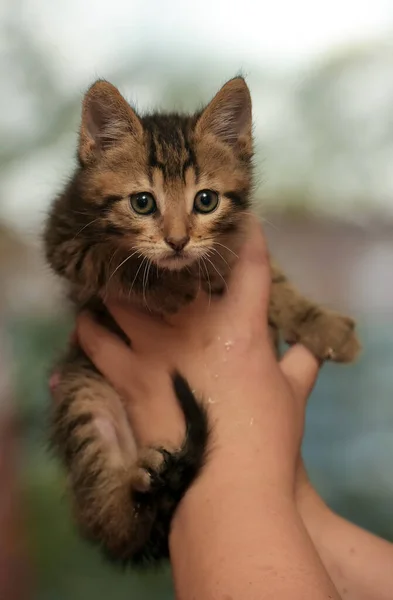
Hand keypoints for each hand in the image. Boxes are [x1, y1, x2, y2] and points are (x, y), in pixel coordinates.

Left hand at [76, 216, 319, 490]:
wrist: (224, 484)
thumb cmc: (266, 438)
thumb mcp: (291, 395)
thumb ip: (302, 364)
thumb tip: (313, 351)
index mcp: (241, 326)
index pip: (249, 264)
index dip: (249, 235)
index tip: (245, 220)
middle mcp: (195, 326)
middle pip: (169, 271)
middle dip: (166, 256)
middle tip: (157, 252)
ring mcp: (156, 348)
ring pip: (120, 298)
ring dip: (115, 289)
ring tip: (112, 287)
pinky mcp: (127, 376)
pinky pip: (94, 339)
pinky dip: (88, 328)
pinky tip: (89, 324)